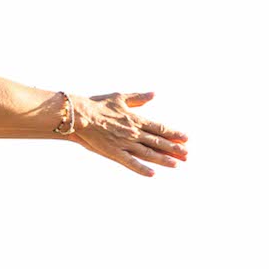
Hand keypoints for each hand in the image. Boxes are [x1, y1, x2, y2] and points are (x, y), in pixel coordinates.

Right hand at [69, 91, 187, 176]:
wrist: (81, 115)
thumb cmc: (98, 105)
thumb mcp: (120, 97)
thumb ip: (137, 97)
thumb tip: (153, 94)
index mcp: (135, 119)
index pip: (159, 128)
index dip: (173, 133)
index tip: (185, 138)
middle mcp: (133, 132)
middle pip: (157, 141)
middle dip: (174, 148)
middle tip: (187, 154)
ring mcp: (124, 143)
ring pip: (148, 152)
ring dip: (163, 159)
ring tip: (176, 164)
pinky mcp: (114, 152)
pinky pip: (130, 162)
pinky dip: (141, 168)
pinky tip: (152, 174)